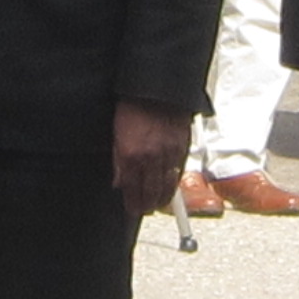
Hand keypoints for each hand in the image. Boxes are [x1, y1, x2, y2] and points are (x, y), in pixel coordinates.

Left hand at [111, 99, 192, 214]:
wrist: (156, 87)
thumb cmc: (133, 104)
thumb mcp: (116, 133)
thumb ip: (118, 161)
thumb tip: (118, 181)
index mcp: (131, 155)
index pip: (132, 189)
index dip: (132, 203)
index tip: (132, 209)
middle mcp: (151, 157)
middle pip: (151, 192)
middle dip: (147, 205)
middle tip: (144, 211)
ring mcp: (169, 153)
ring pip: (167, 186)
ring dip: (162, 199)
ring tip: (157, 205)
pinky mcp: (183, 146)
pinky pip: (179, 171)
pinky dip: (174, 182)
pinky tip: (170, 187)